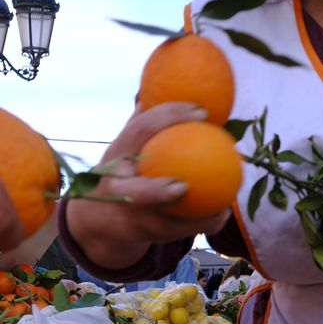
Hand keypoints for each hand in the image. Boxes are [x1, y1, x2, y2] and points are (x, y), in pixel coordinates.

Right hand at [64, 102, 230, 270]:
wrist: (97, 216)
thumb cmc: (125, 168)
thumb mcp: (129, 143)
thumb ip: (149, 121)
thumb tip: (181, 88)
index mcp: (117, 153)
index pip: (140, 129)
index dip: (168, 116)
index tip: (202, 111)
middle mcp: (117, 187)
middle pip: (135, 194)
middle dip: (157, 192)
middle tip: (185, 186)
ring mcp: (129, 216)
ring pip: (162, 223)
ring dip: (195, 216)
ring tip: (225, 203)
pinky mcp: (143, 234)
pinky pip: (177, 233)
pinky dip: (203, 223)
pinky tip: (223, 212)